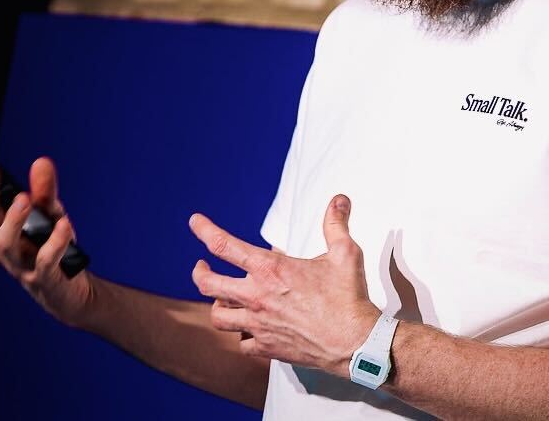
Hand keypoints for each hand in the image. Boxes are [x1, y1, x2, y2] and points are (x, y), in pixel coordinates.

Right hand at [0, 154, 94, 327]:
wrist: (68, 291)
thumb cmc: (51, 250)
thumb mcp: (51, 214)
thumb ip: (45, 189)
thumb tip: (41, 161)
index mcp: (0, 230)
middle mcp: (4, 248)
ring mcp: (21, 264)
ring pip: (6, 244)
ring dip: (14, 220)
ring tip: (26, 199)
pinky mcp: (44, 278)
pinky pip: (45, 261)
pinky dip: (55, 242)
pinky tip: (64, 224)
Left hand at [190, 194, 379, 375]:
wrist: (353, 343)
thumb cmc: (347, 297)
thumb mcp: (344, 252)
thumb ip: (336, 223)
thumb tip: (339, 199)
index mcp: (270, 270)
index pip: (225, 245)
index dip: (205, 230)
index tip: (195, 222)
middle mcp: (257, 297)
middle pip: (208, 284)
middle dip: (199, 272)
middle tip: (200, 266)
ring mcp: (258, 325)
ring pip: (218, 317)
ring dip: (217, 304)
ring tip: (222, 298)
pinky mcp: (266, 348)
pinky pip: (241, 342)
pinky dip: (240, 333)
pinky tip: (247, 328)